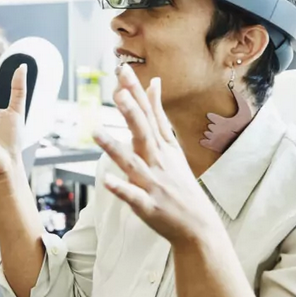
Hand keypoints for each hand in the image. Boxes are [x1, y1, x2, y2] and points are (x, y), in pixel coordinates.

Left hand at [93, 65, 223, 246]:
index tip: (123, 70)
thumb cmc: (179, 182)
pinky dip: (121, 189)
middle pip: (143, 132)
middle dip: (131, 112)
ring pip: (132, 162)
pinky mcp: (148, 205)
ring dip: (114, 147)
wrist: (198, 226)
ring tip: (96, 133)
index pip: (149, 114)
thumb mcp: (171, 145)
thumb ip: (158, 115)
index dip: (136, 92)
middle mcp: (158, 160)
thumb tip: (153, 83)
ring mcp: (153, 183)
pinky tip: (107, 181)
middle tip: (118, 91)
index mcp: (162, 146)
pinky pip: (132, 196)